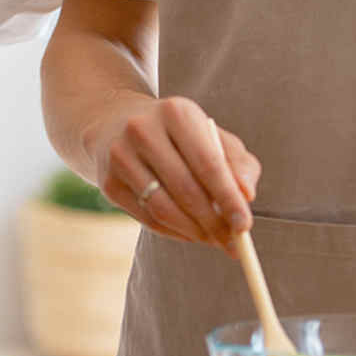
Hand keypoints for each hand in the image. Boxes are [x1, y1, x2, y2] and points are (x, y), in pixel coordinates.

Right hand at [93, 96, 258, 245]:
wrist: (115, 122)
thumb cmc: (176, 133)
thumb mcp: (210, 135)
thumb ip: (237, 162)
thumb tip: (247, 196)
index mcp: (175, 112)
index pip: (208, 163)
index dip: (228, 198)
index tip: (245, 226)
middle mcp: (143, 130)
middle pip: (186, 189)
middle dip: (213, 223)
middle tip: (232, 243)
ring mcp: (121, 156)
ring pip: (163, 208)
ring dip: (194, 232)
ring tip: (212, 239)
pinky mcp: (108, 182)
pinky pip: (147, 218)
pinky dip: (173, 232)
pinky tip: (189, 232)